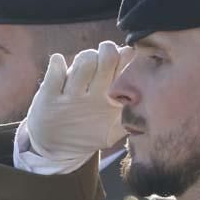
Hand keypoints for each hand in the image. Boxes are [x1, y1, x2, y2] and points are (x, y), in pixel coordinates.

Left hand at [21, 41, 127, 169]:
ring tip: (84, 63)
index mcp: (112, 104)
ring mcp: (71, 97)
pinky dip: (57, 63)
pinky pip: (55, 72)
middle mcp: (93, 98)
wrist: (56, 149)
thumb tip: (150, 93)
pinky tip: (59, 65)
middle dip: (108, 50)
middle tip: (103, 56)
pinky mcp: (48, 97)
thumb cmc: (89, 131)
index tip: (123, 58)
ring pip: (84, 62)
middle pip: (107, 59)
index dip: (127, 58)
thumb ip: (130, 115)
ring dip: (86, 55)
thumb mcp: (113, 129)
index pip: (127, 71)